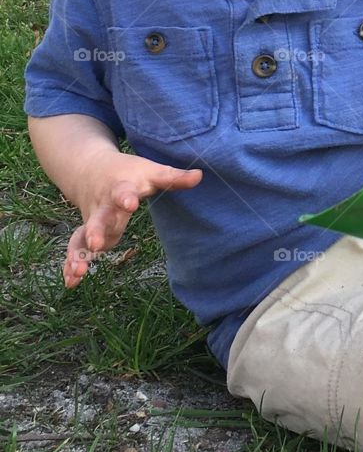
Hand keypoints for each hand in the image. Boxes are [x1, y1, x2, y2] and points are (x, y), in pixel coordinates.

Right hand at [62, 153, 202, 288]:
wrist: (92, 169)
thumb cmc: (129, 172)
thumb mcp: (152, 171)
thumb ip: (173, 177)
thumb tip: (200, 176)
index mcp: (120, 188)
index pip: (123, 192)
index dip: (126, 197)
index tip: (129, 203)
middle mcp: (102, 206)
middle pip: (98, 218)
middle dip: (95, 231)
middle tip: (95, 245)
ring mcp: (91, 220)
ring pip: (81, 237)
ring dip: (79, 254)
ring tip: (78, 273)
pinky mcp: (85, 232)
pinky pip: (76, 248)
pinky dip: (71, 264)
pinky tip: (71, 282)